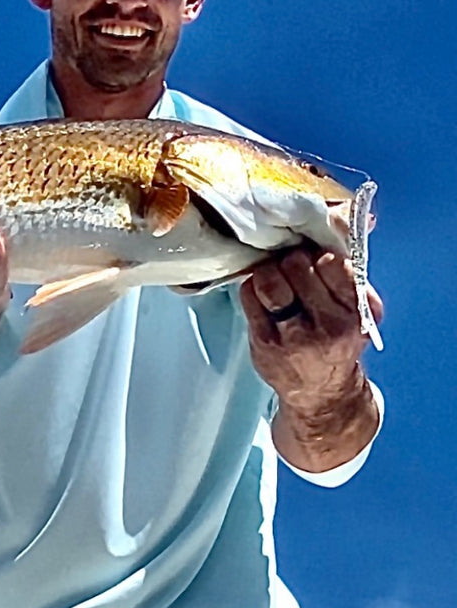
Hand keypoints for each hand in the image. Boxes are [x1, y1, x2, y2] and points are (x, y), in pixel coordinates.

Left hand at [239, 246, 382, 408]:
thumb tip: (338, 216)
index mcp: (357, 312)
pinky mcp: (265, 342)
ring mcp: (294, 335)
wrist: (322, 391)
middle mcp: (329, 325)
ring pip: (270, 277)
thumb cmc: (337, 340)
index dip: (318, 254)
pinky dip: (252, 288)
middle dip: (291, 260)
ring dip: (269, 272)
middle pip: (297, 265)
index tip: (314, 260)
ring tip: (275, 280)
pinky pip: (249, 295)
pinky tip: (262, 297)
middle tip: (290, 268)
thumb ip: (348, 271)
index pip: (332, 261)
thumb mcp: (357, 309)